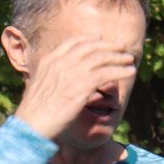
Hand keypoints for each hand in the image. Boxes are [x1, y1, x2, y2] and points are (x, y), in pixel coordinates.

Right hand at [13, 34, 140, 141]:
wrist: (32, 123)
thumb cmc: (36, 111)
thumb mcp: (40, 86)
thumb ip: (54, 77)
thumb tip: (65, 78)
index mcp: (49, 60)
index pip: (73, 43)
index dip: (90, 40)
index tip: (102, 39)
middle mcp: (61, 62)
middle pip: (90, 47)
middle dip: (109, 46)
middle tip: (123, 47)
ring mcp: (71, 72)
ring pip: (101, 58)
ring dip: (119, 57)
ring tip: (130, 59)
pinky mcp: (82, 85)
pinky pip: (107, 73)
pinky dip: (121, 71)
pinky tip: (131, 72)